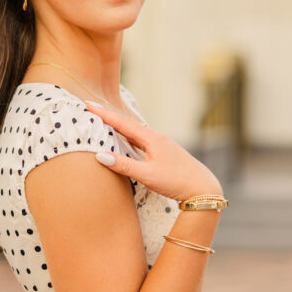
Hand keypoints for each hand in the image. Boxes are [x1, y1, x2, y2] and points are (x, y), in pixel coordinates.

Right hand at [84, 100, 221, 201]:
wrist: (202, 188)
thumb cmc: (176, 181)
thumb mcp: (148, 175)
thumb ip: (124, 165)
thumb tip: (100, 156)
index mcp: (152, 138)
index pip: (122, 123)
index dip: (104, 114)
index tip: (88, 103)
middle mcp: (156, 138)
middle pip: (128, 124)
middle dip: (110, 116)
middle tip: (92, 108)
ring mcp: (161, 144)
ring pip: (135, 132)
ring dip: (120, 126)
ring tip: (105, 121)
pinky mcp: (164, 153)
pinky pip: (141, 140)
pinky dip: (129, 137)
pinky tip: (127, 140)